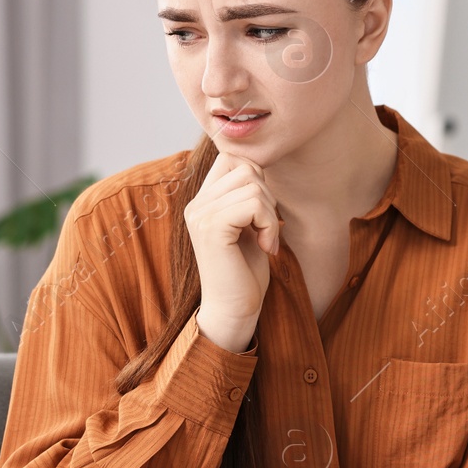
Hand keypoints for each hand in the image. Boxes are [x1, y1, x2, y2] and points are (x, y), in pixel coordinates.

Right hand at [186, 152, 280, 350]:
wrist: (234, 310)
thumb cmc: (245, 271)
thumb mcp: (247, 224)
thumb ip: (246, 195)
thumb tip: (258, 162)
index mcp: (202, 201)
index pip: (232, 158)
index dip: (257, 178)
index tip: (261, 213)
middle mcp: (196, 204)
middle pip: (246, 168)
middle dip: (268, 197)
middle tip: (266, 229)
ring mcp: (200, 215)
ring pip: (253, 185)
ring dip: (271, 214)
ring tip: (266, 240)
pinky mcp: (212, 228)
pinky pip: (254, 205)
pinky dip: (270, 225)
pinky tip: (267, 248)